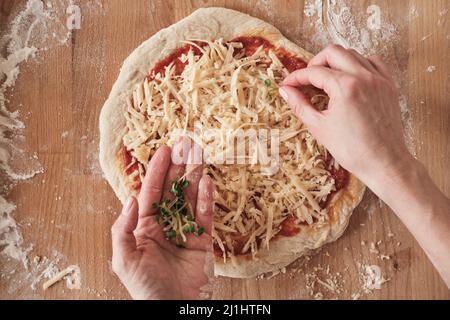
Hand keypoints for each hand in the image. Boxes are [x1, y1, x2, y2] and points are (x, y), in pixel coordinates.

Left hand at [111, 138, 213, 299]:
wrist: (173, 308)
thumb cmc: (145, 288)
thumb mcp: (124, 259)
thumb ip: (123, 229)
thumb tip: (129, 200)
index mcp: (144, 226)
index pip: (152, 192)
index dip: (158, 170)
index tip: (165, 150)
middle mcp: (165, 225)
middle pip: (173, 189)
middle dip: (179, 166)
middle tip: (186, 143)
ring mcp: (185, 232)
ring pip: (190, 198)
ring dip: (194, 176)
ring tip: (199, 154)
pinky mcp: (202, 242)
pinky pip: (205, 216)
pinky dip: (206, 199)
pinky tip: (207, 182)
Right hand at [279, 44, 413, 182]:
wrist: (384, 163)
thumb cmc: (352, 150)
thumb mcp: (319, 127)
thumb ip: (299, 105)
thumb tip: (285, 91)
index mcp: (345, 87)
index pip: (314, 72)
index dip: (296, 77)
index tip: (287, 85)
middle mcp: (364, 77)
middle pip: (333, 52)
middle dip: (315, 63)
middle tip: (307, 80)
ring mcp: (379, 79)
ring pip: (352, 54)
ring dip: (336, 62)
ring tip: (326, 80)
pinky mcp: (388, 85)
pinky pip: (372, 62)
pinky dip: (358, 65)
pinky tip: (350, 78)